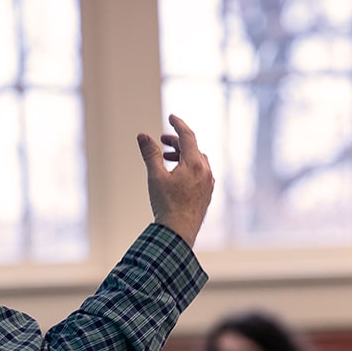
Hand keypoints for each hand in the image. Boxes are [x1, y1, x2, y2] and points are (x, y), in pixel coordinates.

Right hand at [136, 114, 213, 246]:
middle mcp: (205, 172)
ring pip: (198, 161)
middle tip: (163, 142)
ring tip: (167, 160)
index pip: (188, 136)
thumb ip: (151, 154)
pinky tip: (178, 176)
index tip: (171, 117)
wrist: (178, 233)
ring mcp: (208, 184)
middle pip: (193, 148)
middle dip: (177, 142)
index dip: (178, 125)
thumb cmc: (167, 205)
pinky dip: (189, 168)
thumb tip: (143, 136)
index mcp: (194, 164)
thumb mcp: (155, 176)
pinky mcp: (207, 195)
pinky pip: (201, 173)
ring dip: (183, 156)